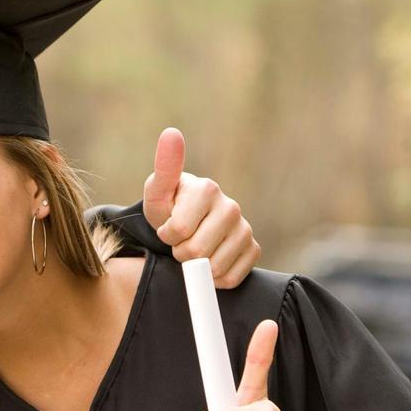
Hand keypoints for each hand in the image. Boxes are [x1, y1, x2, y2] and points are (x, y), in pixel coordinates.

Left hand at [144, 128, 260, 288]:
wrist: (185, 223)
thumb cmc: (169, 207)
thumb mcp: (158, 191)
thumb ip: (164, 167)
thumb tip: (171, 133)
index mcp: (208, 189)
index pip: (180, 230)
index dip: (167, 235)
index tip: (167, 226)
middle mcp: (232, 207)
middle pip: (197, 252)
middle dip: (180, 252)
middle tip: (180, 240)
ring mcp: (245, 229)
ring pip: (214, 268)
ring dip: (197, 267)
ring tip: (194, 247)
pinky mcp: (253, 249)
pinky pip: (231, 277)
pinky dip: (215, 278)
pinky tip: (209, 260)